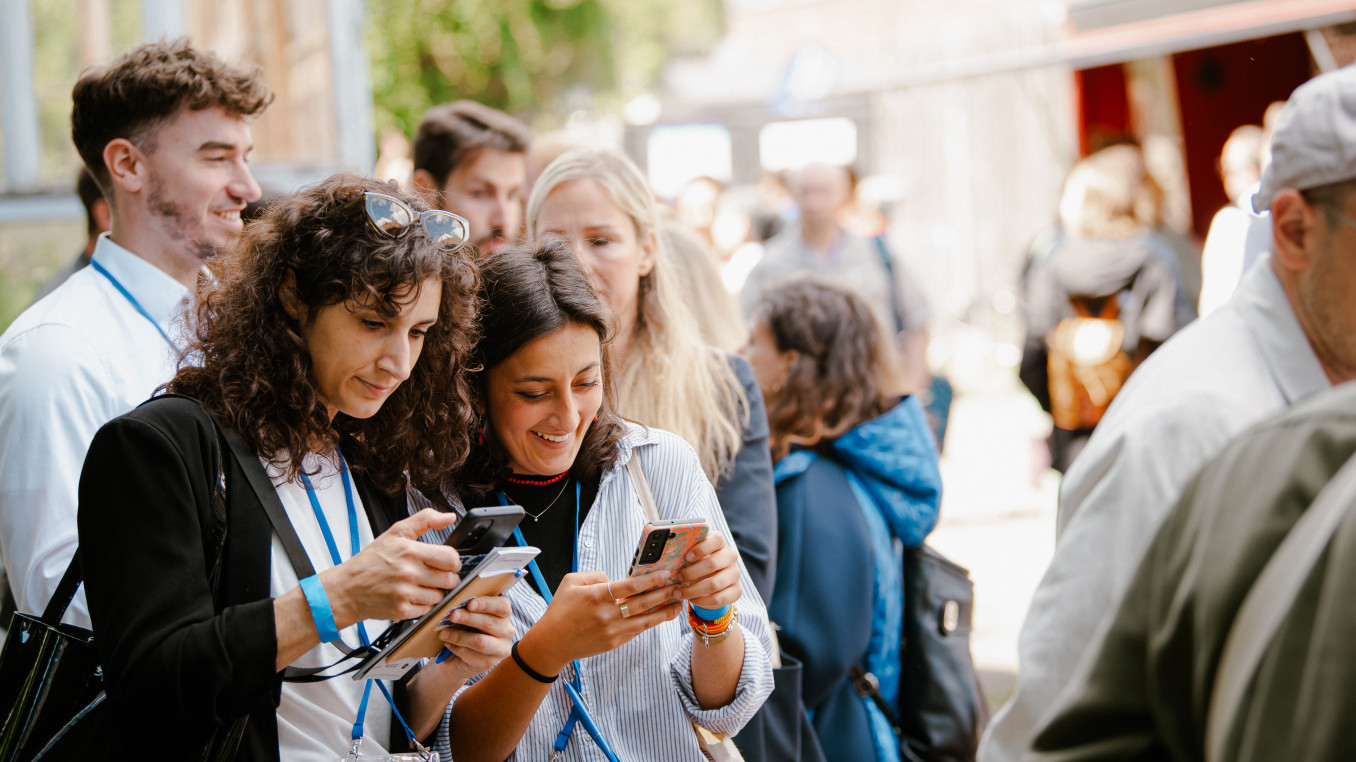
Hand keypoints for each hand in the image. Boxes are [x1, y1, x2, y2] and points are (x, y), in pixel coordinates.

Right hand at [322, 508, 462, 625]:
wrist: (347, 588)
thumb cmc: (372, 561)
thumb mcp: (396, 532)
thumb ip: (425, 520)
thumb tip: (449, 517)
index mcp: (410, 551)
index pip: (451, 558)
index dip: (453, 561)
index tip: (446, 562)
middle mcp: (409, 573)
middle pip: (449, 579)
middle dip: (447, 578)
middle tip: (435, 575)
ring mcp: (405, 593)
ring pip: (440, 596)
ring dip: (435, 592)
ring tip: (420, 585)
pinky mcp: (402, 610)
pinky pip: (427, 609)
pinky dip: (423, 604)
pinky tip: (412, 596)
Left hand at [433, 596, 514, 681]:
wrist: (457, 656)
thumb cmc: (463, 629)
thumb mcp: (467, 615)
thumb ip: (467, 608)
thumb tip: (456, 604)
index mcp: (504, 614)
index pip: (502, 606)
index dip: (486, 604)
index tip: (469, 604)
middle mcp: (507, 631)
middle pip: (489, 623)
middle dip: (468, 618)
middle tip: (452, 616)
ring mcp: (501, 649)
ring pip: (481, 642)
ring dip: (459, 636)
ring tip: (443, 633)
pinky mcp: (490, 663)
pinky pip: (471, 655)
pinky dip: (456, 648)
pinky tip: (448, 645)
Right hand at [520, 570, 681, 674]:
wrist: (551, 643)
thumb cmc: (560, 609)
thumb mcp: (571, 582)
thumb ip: (595, 575)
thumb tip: (616, 579)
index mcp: (596, 596)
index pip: (630, 586)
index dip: (651, 579)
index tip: (666, 574)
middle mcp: (607, 614)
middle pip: (643, 603)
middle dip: (664, 594)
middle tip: (680, 587)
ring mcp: (612, 631)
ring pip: (645, 621)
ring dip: (664, 612)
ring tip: (678, 604)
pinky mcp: (614, 643)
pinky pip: (636, 631)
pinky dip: (649, 623)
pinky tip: (660, 616)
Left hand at [677, 532, 741, 609]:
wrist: (713, 583)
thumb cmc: (698, 565)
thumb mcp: (694, 557)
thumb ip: (687, 555)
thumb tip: (671, 559)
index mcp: (720, 543)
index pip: (716, 539)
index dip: (701, 548)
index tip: (687, 557)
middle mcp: (731, 556)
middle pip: (712, 563)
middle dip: (691, 573)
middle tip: (679, 578)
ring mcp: (735, 574)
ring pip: (714, 584)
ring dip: (693, 590)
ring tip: (680, 593)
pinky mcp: (737, 590)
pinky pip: (718, 599)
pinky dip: (702, 601)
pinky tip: (692, 599)